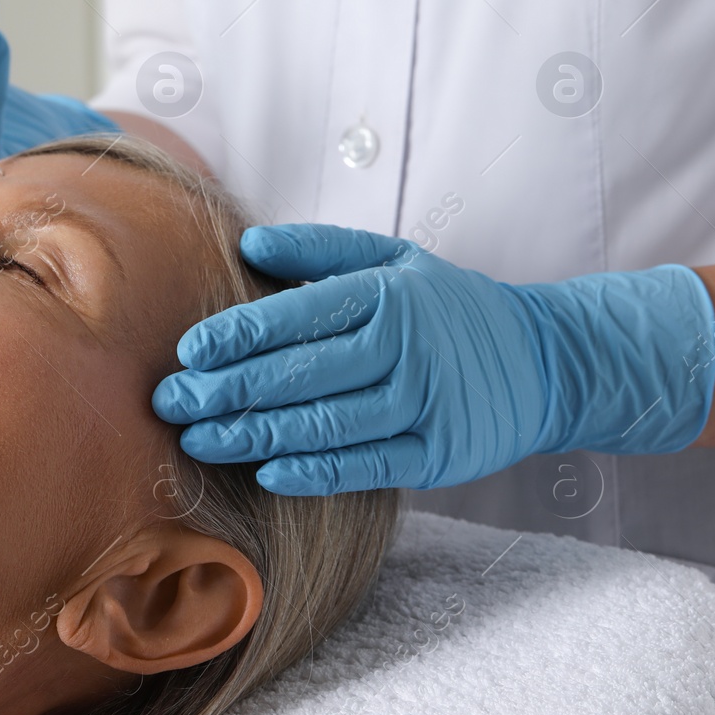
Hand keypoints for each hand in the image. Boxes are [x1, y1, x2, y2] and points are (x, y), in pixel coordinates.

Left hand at [153, 224, 714, 494]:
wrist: (546, 359)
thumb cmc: (445, 307)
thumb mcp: (393, 259)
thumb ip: (318, 250)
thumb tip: (247, 242)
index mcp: (386, 293)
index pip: (295, 315)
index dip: (236, 336)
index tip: (187, 353)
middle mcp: (406, 346)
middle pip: (299, 374)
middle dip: (225, 391)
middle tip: (169, 404)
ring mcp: (425, 404)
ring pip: (324, 424)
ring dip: (254, 435)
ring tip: (199, 440)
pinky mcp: (440, 455)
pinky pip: (365, 466)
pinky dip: (313, 472)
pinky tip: (266, 472)